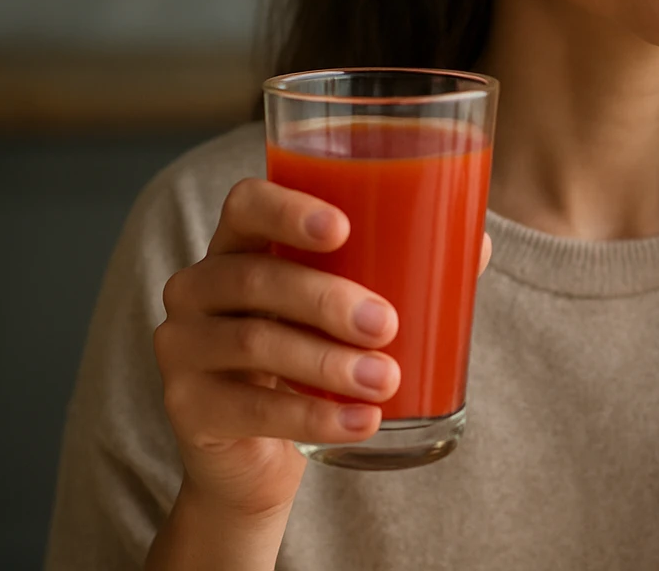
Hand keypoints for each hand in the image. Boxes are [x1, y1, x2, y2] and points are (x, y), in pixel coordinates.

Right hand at [152, 178, 492, 519]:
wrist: (260, 456)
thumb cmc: (311, 356)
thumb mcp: (346, 310)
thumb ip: (400, 271)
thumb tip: (476, 242)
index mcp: (238, 243)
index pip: (246, 203)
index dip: (288, 209)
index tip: (344, 229)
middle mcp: (198, 286)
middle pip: (256, 276)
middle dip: (327, 299)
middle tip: (388, 324)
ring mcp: (182, 347)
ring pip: (254, 342)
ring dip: (328, 363)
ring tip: (386, 380)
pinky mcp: (187, 408)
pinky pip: (250, 408)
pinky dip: (313, 416)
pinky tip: (363, 422)